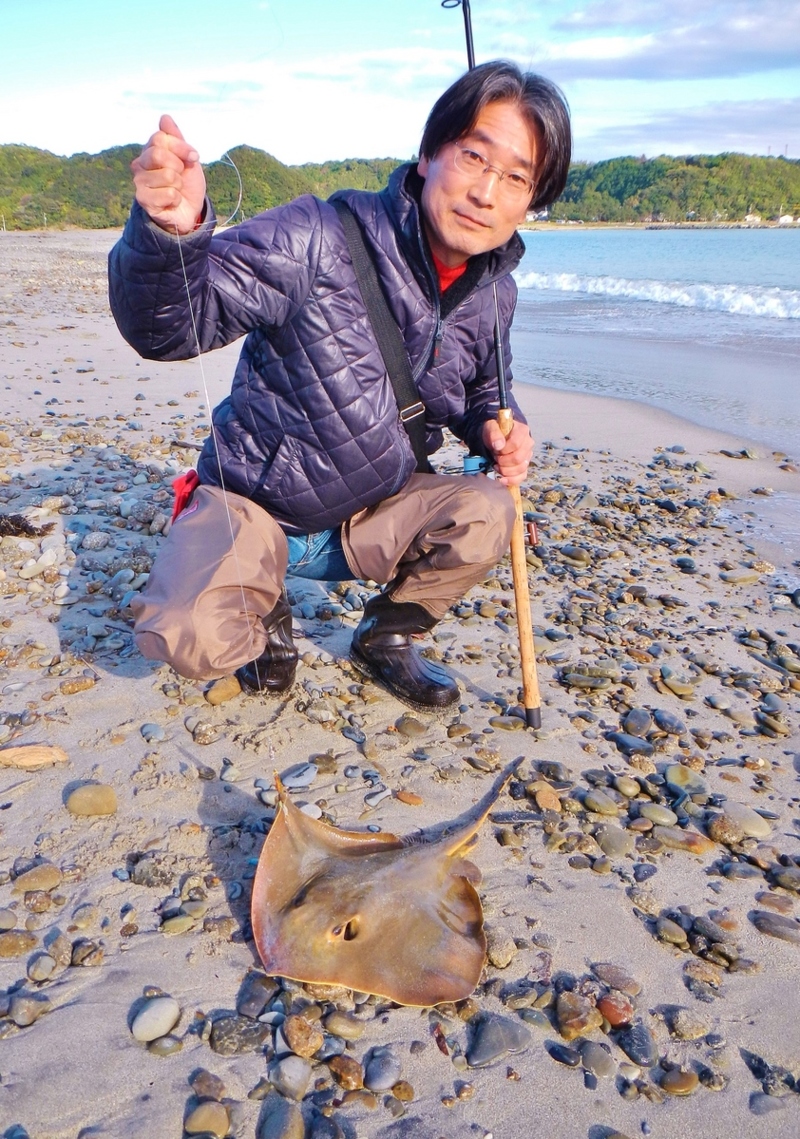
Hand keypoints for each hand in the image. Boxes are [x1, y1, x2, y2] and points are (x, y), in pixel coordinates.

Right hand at [131, 114, 206, 234]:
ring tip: (176, 189)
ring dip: (179, 184)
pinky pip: (169, 194)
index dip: (181, 147)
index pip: (161, 138)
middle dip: (178, 166)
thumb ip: (176, 138)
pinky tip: (172, 201)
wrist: (189, 211)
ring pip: (167, 175)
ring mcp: (139, 182)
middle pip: (158, 154)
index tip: (193, 157)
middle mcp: (140, 164)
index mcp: (149, 150)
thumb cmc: (187, 184)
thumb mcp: (187, 158)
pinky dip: (177, 199)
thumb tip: (164, 117)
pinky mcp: (144, 200)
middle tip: (180, 175)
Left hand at [481, 417, 533, 485]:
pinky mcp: (525, 466)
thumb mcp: (490, 427)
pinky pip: (522, 477)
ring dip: (505, 470)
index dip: (504, 450)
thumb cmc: (495, 432)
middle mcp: (528, 443)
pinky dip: (511, 480)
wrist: (496, 438)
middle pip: (518, 458)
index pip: (516, 443)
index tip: (495, 449)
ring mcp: (528, 456)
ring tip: (496, 465)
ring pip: (520, 469)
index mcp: (522, 430)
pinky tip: (502, 479)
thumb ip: (494, 433)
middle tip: (495, 457)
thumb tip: (499, 445)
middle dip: (503, 461)